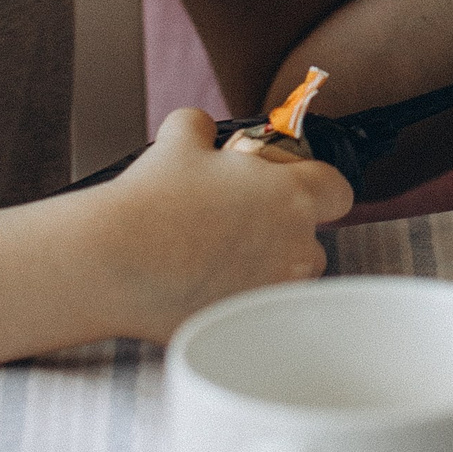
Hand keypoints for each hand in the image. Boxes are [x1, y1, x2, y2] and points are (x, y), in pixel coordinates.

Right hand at [94, 109, 353, 340]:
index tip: (284, 187)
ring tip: (217, 259)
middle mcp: (296, 244)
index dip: (313, 187)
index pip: (338, 191)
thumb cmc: (151, 197)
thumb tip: (202, 131)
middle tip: (238, 225)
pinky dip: (239, 300)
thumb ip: (203, 128)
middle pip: (312, 239)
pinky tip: (201, 287)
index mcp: (292, 194)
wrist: (114, 260)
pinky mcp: (247, 323)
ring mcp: (275, 289)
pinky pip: (258, 311)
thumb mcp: (179, 139)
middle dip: (284, 233)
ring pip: (288, 278)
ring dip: (266, 268)